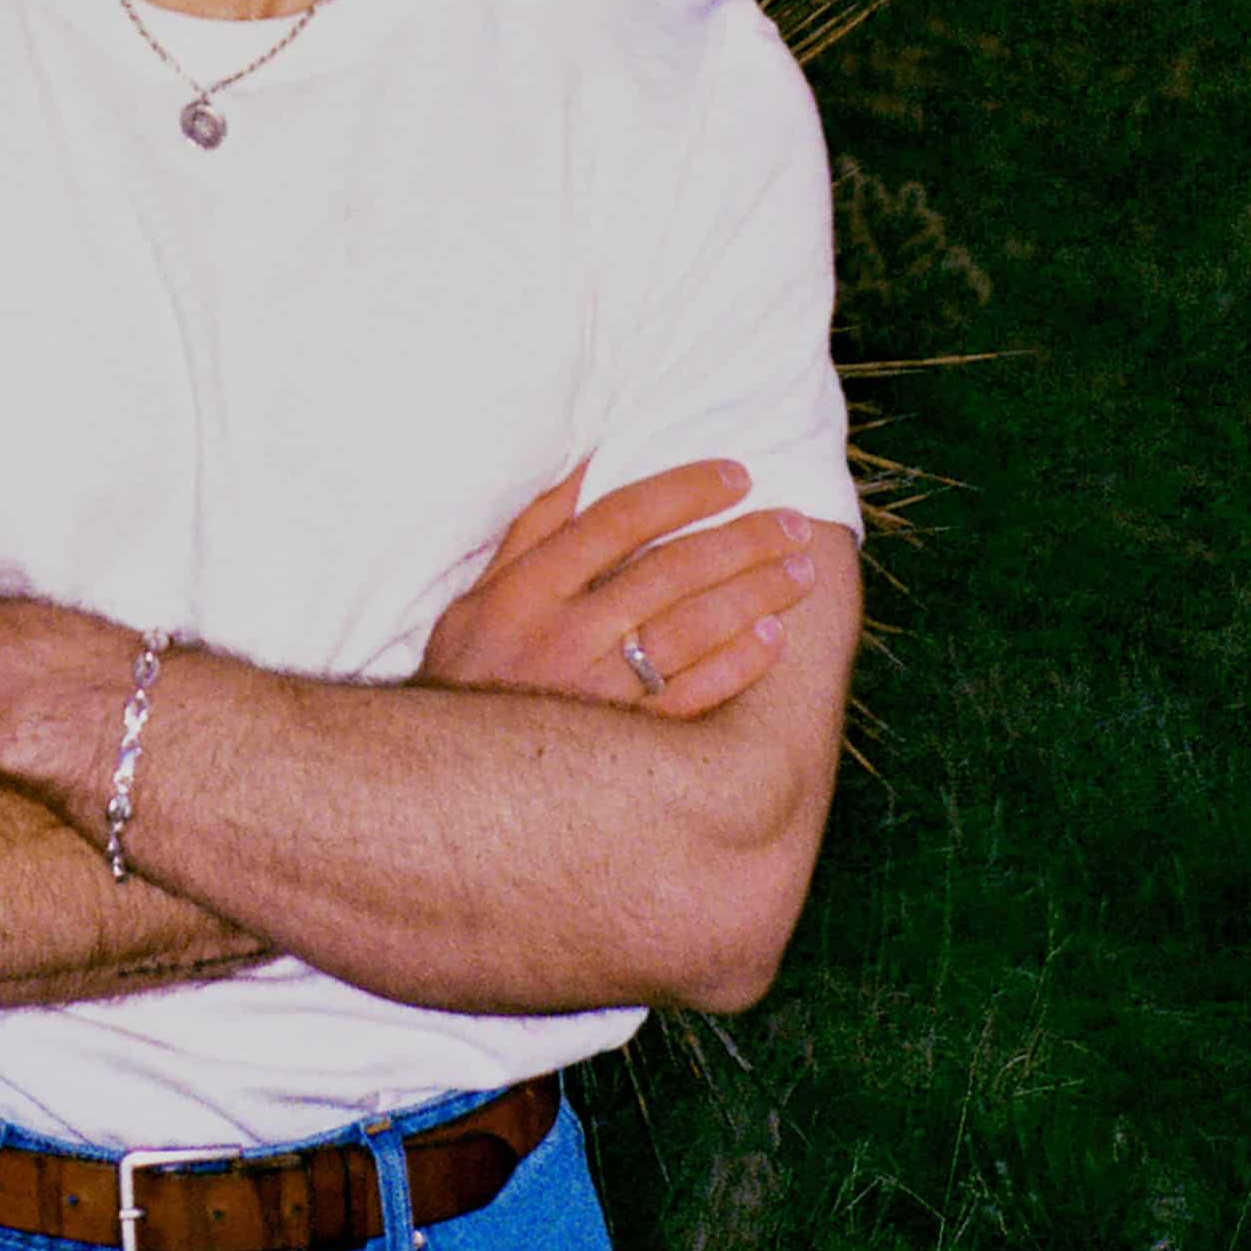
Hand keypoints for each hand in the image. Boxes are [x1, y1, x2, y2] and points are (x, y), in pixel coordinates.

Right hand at [415, 459, 817, 717]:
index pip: (618, 519)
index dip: (684, 490)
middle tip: (793, 523)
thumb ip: (532, 532)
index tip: (736, 475)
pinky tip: (773, 637)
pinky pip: (696, 696)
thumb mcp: (477, 597)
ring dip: (756, 593)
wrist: (450, 786)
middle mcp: (564, 635)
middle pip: (670, 570)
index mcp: (527, 590)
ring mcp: (597, 693)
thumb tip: (587, 465)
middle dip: (742, 539)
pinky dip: (739, 664)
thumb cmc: (470, 676)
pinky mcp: (624, 745)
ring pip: (693, 628)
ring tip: (799, 571)